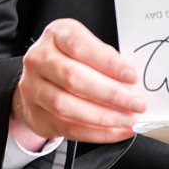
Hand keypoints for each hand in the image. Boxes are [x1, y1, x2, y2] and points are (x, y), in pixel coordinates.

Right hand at [11, 18, 145, 144]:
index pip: (80, 47)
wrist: (41, 80)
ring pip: (66, 105)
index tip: (132, 76)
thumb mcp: (88, 48)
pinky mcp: (36, 115)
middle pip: (73, 77)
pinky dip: (96, 133)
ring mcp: (32, 88)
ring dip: (103, 117)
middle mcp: (39, 59)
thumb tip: (131, 82)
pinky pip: (66, 128)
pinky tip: (116, 131)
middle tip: (136, 103)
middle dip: (110, 94)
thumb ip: (106, 60)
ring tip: (128, 120)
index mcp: (56, 35)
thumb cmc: (72, 60)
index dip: (108, 63)